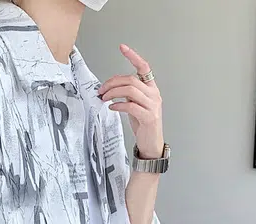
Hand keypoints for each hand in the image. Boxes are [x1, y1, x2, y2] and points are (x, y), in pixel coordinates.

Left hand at [98, 44, 163, 159]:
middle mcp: (154, 94)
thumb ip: (129, 95)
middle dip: (112, 83)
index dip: (133, 56)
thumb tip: (112, 88)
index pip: (144, 67)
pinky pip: (131, 106)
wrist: (151, 144)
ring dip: (113, 93)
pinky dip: (119, 105)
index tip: (122, 47)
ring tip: (104, 98)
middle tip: (101, 90)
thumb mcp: (136, 105)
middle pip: (131, 80)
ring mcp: (153, 105)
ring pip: (131, 90)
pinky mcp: (149, 117)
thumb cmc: (143, 124)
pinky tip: (112, 107)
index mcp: (151, 88)